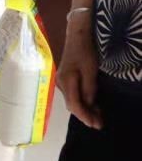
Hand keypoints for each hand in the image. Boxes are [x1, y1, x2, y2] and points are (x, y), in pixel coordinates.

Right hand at [58, 11, 101, 128]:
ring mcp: (62, 81)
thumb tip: (89, 104)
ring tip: (97, 118)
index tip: (95, 124)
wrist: (77, 35)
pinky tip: (91, 105)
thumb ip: (89, 88)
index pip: (74, 104)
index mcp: (65, 81)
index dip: (85, 116)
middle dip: (85, 115)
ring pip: (73, 100)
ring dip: (85, 110)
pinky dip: (83, 102)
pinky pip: (73, 94)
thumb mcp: (90, 70)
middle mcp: (60, 83)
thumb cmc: (84, 51)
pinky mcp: (66, 79)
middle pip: (72, 104)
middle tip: (99, 124)